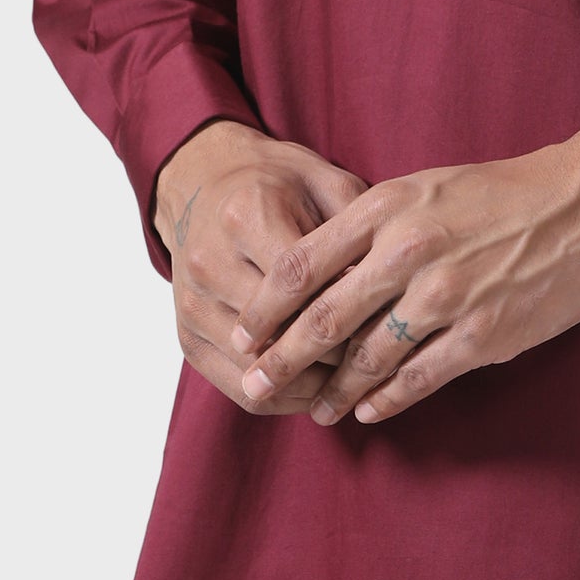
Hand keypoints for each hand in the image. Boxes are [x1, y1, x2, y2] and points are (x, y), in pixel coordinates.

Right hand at [152, 118, 367, 415]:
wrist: (200, 184)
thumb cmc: (275, 182)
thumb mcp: (323, 179)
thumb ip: (354, 224)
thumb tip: (385, 284)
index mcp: (248, 216)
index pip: (306, 286)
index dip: (353, 312)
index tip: (393, 326)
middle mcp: (211, 263)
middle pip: (282, 334)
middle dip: (337, 356)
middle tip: (382, 364)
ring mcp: (193, 305)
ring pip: (260, 371)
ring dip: (312, 387)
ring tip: (355, 384)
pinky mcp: (186, 338)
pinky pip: (237, 389)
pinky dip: (284, 400)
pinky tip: (319, 392)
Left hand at [225, 125, 579, 427]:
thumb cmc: (504, 192)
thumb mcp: (426, 186)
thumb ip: (373, 224)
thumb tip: (323, 269)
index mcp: (388, 206)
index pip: (300, 264)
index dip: (264, 308)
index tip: (244, 334)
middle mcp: (408, 250)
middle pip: (323, 319)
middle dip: (282, 360)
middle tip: (255, 385)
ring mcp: (446, 295)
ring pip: (367, 358)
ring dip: (334, 390)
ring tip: (315, 410)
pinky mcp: (482, 334)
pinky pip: (418, 378)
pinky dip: (386, 399)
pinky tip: (369, 409)